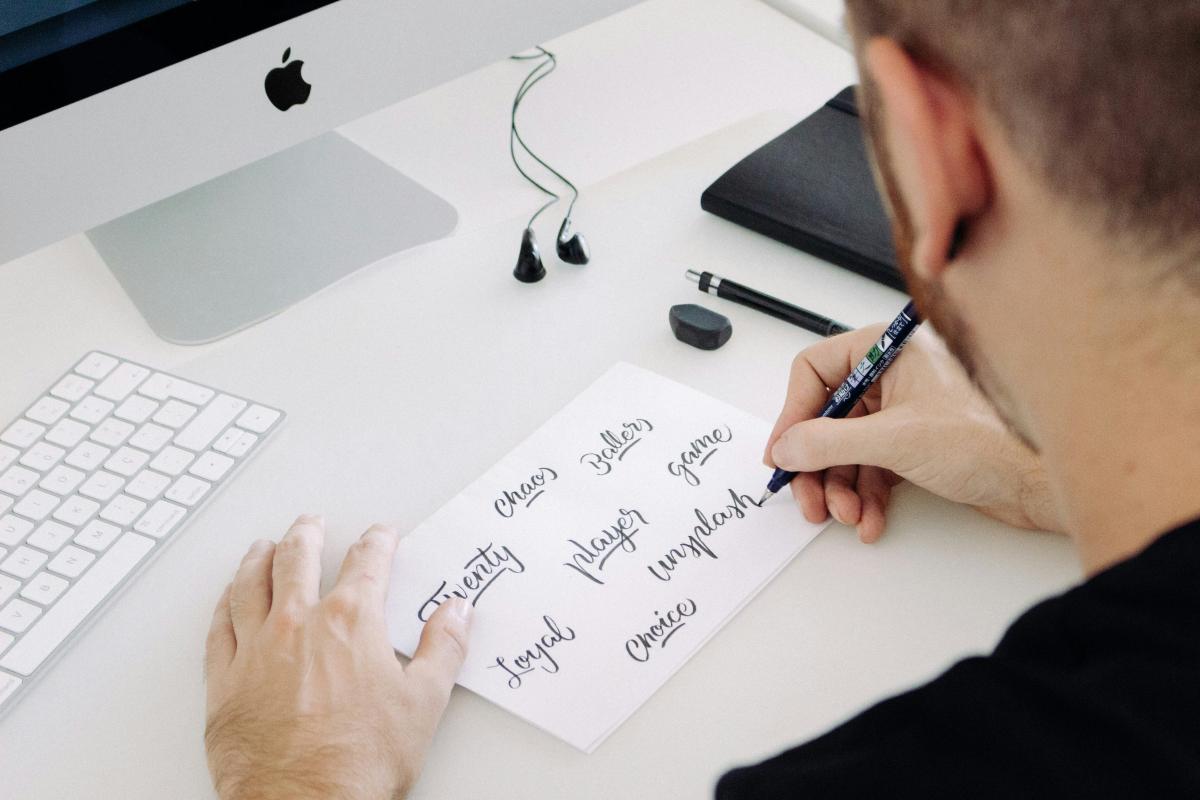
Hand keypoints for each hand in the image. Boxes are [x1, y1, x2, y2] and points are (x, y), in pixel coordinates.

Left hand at [204, 516, 472, 799]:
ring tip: (262, 547)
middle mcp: (298, 624)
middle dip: (308, 534)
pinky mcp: (225, 681)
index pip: (367, 562)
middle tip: (312, 523)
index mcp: (351, 622)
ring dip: (258, 558)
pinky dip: (223, 604)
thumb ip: (444, 649)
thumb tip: (457, 614)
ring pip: (250, 584)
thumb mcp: (424, 704)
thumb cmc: (358, 762)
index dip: (378, 542)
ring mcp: (256, 649)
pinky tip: (227, 599)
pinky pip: (218, 628)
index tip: (382, 535)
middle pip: (298, 558)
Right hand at [764, 326, 1061, 541]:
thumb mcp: (895, 440)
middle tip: (809, 500)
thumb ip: (829, 442)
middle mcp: (894, 374)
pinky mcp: (915, 444)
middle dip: (817, 465)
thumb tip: (786, 448)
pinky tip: (870, 520)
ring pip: (847, 448)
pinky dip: (865, 496)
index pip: (815, 370)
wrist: (1043, 481)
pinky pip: (871, 468)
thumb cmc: (991, 440)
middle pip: (826, 417)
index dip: (793, 414)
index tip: (782, 454)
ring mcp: (904, 410)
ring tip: (846, 515)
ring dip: (840, 487)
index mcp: (889, 349)